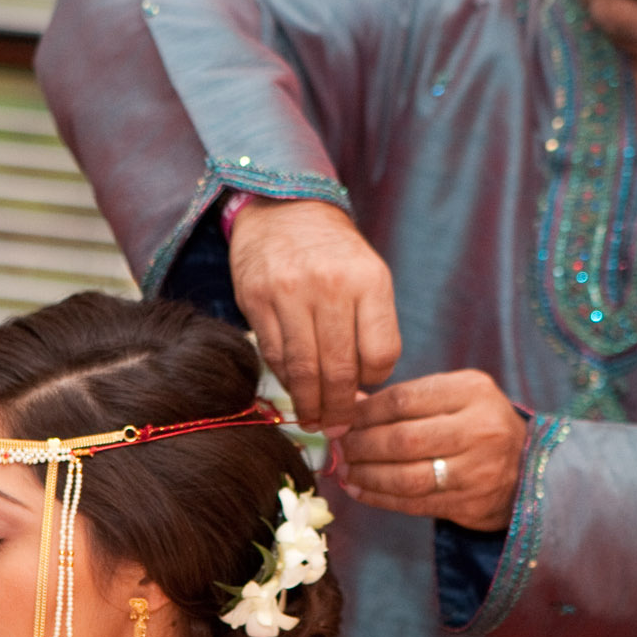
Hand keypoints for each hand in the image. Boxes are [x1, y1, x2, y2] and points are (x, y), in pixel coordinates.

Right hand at [228, 198, 401, 433]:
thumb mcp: (369, 276)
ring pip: (302, 368)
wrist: (284, 208)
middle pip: (339, 369)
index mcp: (369, 281)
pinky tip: (293, 389)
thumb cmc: (335, 253)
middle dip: (339, 409)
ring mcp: (288, 292)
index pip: (380, 355)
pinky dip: (285, 380)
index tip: (365, 388)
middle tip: (338, 428)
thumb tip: (362, 391)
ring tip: (314, 420)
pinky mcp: (255, 298)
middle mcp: (330, 286)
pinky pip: (272, 355)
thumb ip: (372, 327)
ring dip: (309, 404)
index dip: (373, 380)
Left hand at [334, 371, 528, 531]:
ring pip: (406, 476)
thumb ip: (407, 398)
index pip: (404, 399)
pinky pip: (415, 503)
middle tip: (340, 447)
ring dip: (367, 475)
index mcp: (472, 391)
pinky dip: (380, 498)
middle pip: (403, 439)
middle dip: (361, 445)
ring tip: (345, 470)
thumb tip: (348, 403)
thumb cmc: (479, 424)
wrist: (529, 468)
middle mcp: (480, 429)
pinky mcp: (471, 503)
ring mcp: (478, 470)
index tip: (342, 419)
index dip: (364, 412)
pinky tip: (360, 491)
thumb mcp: (454, 397)